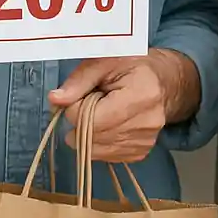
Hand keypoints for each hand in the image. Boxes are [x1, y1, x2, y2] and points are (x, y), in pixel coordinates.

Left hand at [47, 49, 196, 161]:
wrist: (162, 80)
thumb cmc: (132, 65)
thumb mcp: (105, 61)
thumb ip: (79, 80)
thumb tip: (55, 100)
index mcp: (142, 94)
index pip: (93, 118)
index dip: (75, 107)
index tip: (80, 94)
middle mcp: (148, 122)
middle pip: (93, 136)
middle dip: (81, 120)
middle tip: (90, 100)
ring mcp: (146, 141)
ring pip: (96, 150)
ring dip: (89, 132)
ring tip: (102, 110)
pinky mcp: (141, 153)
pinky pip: (106, 156)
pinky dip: (99, 141)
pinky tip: (109, 123)